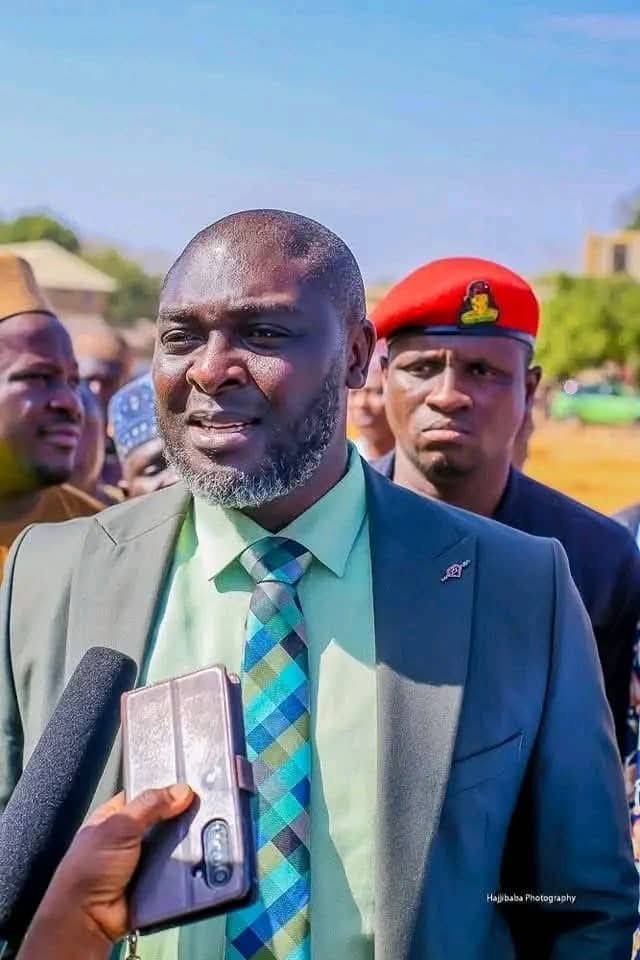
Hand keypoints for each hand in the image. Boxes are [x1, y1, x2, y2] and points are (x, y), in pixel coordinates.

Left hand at [19, 784, 193, 958]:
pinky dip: (187, 865)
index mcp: (115, 816)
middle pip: (164, 818)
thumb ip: (149, 805)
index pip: (146, 793)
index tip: (190, 782)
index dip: (166, 787)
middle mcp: (130, 836)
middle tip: (203, 808)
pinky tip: (198, 858)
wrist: (87, 921)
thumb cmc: (90, 870)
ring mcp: (144, 859)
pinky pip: (177, 867)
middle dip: (180, 816)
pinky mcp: (155, 881)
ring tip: (207, 833)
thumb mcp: (118, 828)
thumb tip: (182, 790)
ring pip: (174, 843)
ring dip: (186, 842)